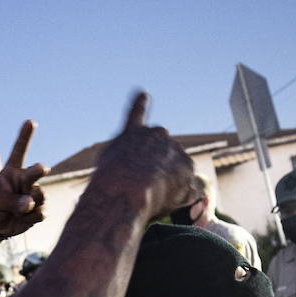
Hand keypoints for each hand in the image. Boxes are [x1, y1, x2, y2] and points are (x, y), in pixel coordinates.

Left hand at [0, 121, 49, 237]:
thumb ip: (12, 201)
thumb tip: (32, 204)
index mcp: (12, 172)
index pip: (19, 152)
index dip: (25, 137)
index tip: (30, 122)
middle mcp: (25, 179)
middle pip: (36, 172)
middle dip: (40, 170)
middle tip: (43, 168)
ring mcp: (35, 193)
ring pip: (39, 196)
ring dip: (28, 205)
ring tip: (16, 210)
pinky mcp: (41, 209)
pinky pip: (40, 212)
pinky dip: (29, 218)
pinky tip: (22, 218)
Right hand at [89, 92, 196, 221]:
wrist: (126, 187)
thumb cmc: (110, 179)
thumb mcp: (107, 162)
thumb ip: (121, 156)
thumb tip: (134, 165)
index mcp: (134, 132)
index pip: (136, 115)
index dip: (140, 105)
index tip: (143, 94)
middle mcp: (158, 135)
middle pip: (163, 151)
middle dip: (159, 167)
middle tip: (146, 187)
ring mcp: (175, 150)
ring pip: (178, 170)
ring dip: (171, 183)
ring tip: (153, 196)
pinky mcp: (188, 168)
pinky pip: (188, 188)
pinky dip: (182, 197)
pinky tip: (169, 202)